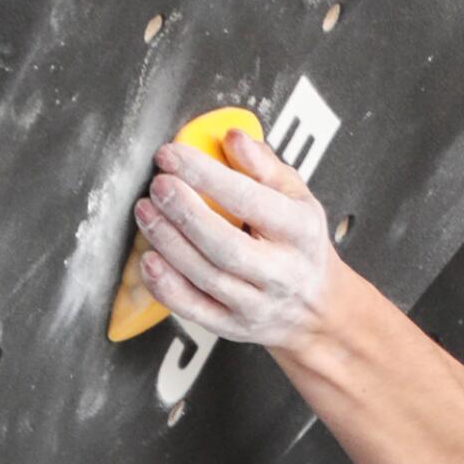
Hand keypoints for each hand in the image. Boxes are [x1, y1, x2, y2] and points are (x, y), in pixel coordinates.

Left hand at [133, 130, 339, 358]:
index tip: (173, 156)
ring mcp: (256, 305)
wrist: (316, 307)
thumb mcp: (296, 195)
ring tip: (147, 212)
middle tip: (158, 186)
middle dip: (185, 213)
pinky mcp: (233, 326)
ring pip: (206, 278)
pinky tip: (149, 260)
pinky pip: (195, 310)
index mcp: (299, 232)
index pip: (250, 200)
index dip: (206, 175)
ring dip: (169, 243)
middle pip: (226, 246)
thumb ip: (264, 165)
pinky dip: (166, 286)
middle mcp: (280, 273)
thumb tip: (233, 137)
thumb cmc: (299, 244)